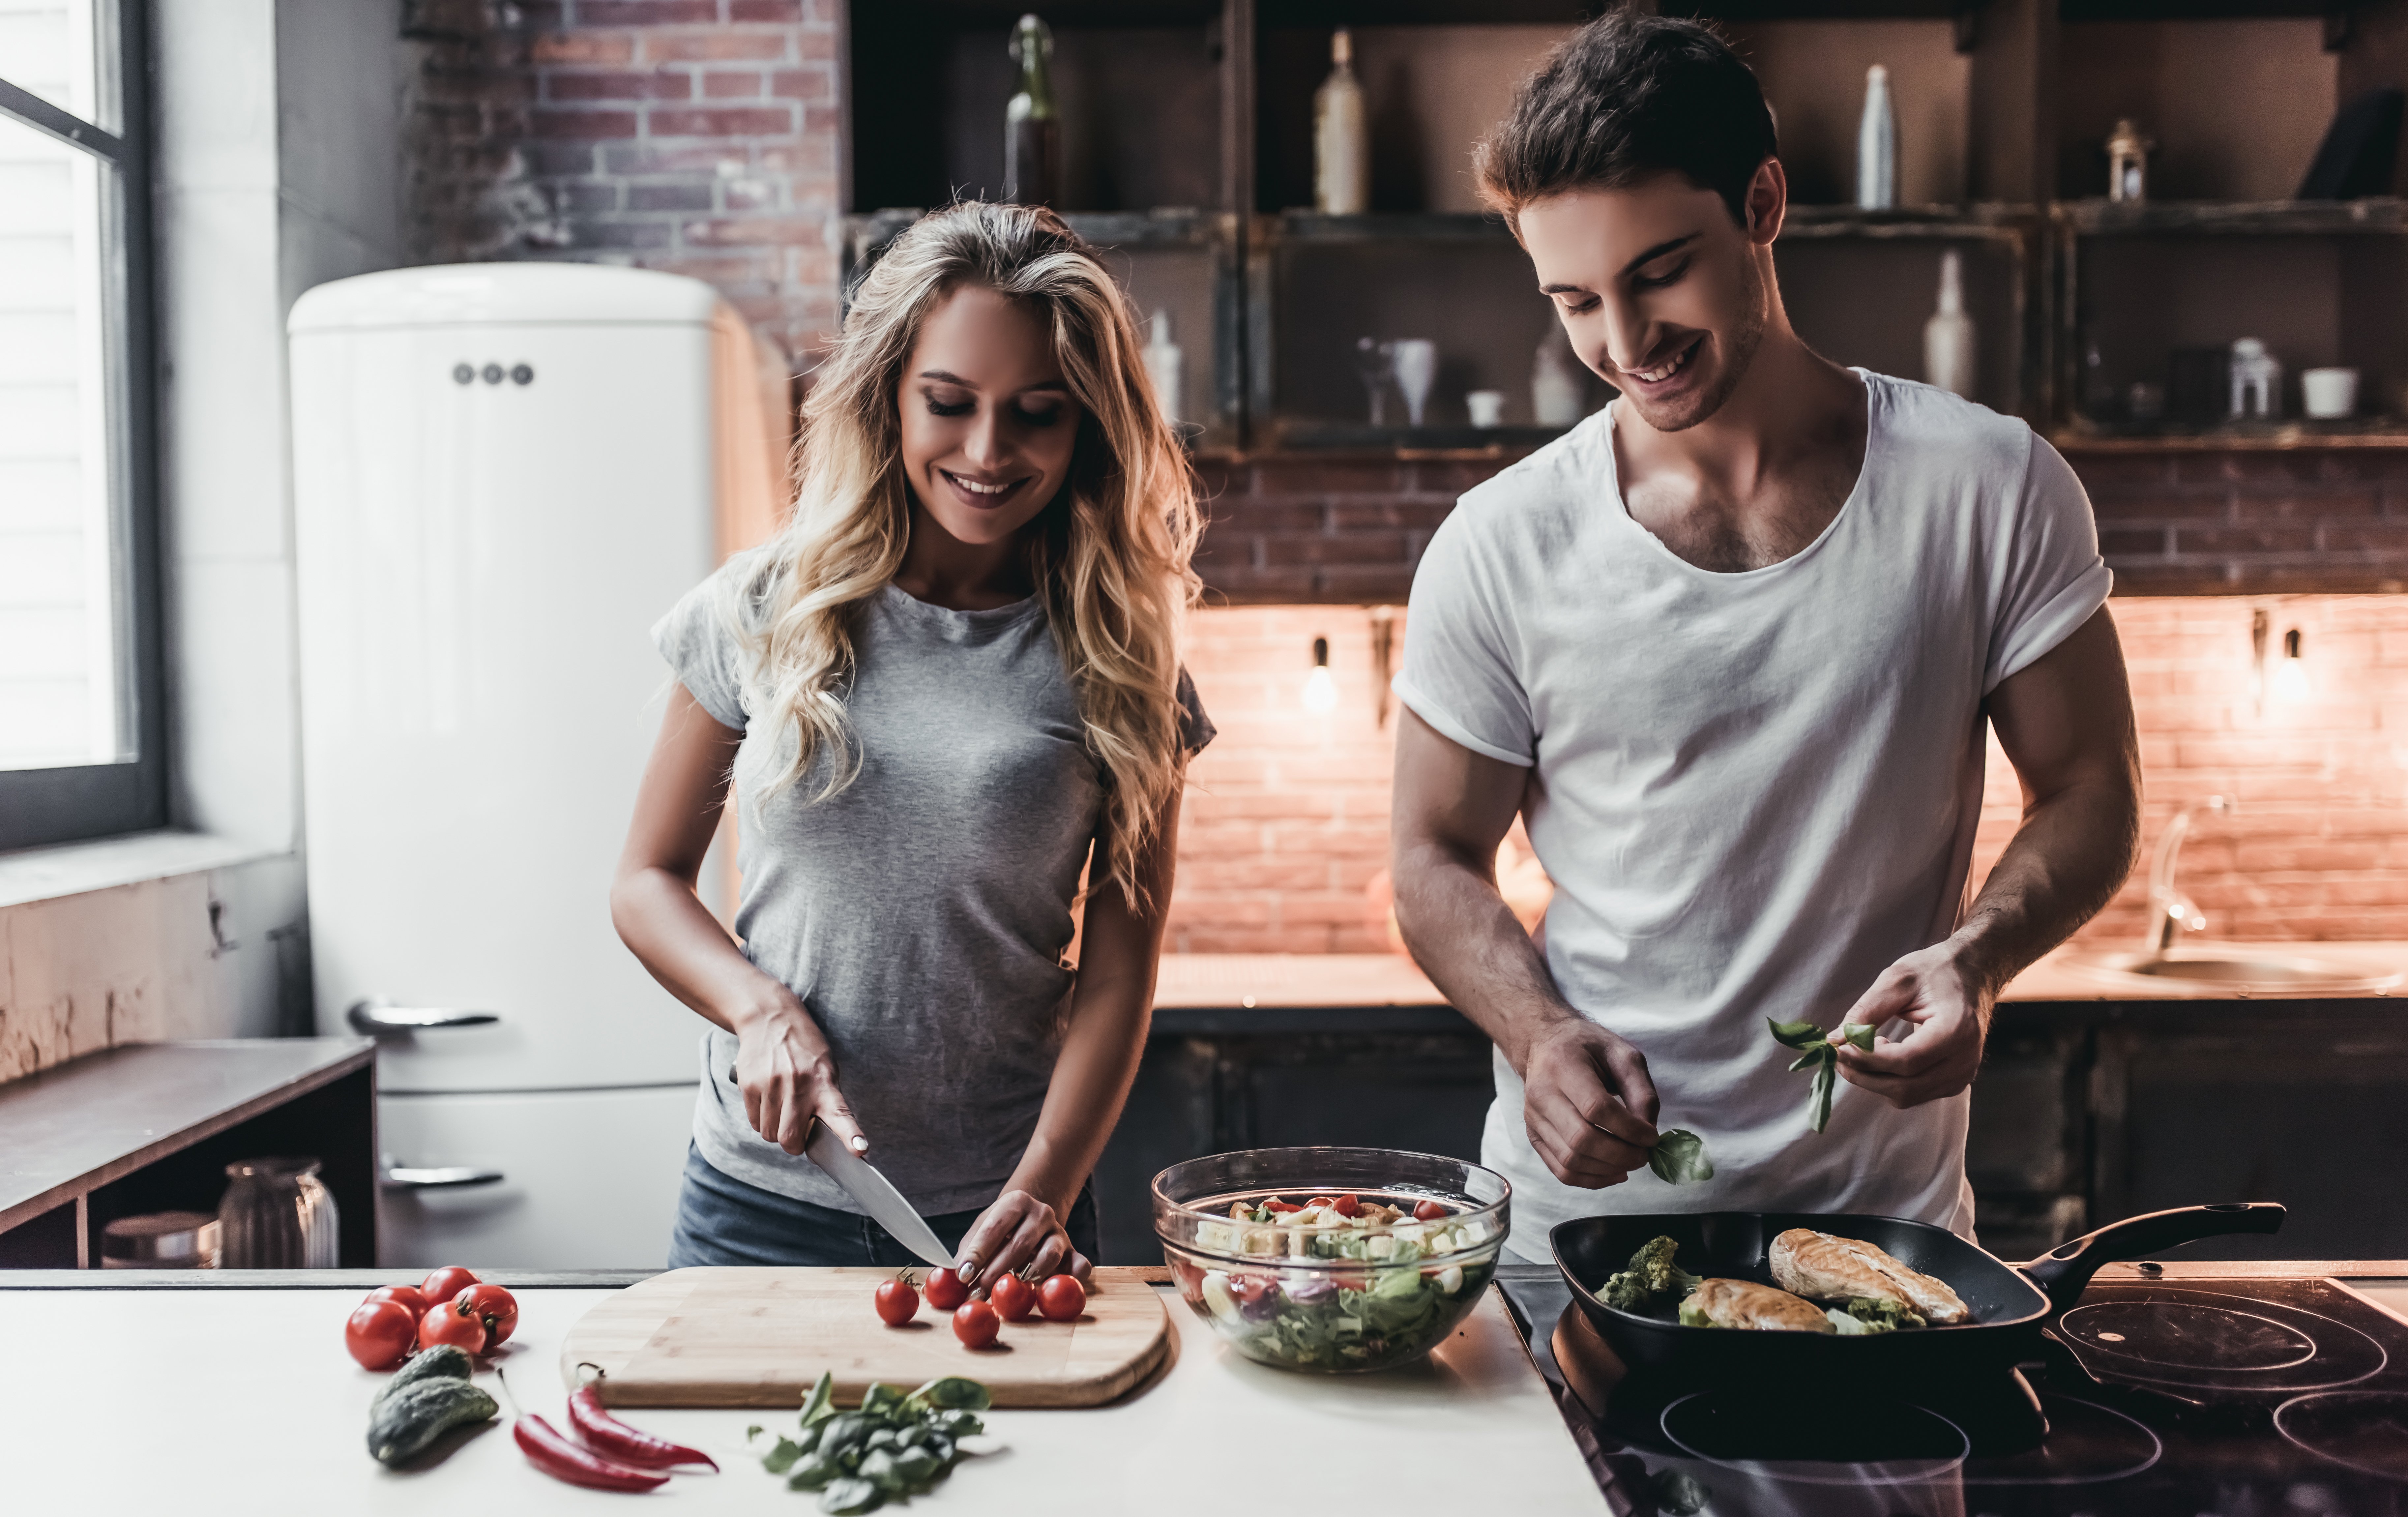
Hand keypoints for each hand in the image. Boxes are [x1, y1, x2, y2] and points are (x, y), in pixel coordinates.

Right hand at [729, 992, 865, 1156]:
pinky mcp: (749, 1085)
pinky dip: (761, 1119)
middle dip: (792, 1145)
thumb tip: (827, 1136)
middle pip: (790, 1138)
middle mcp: (798, 1086)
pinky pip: (754, 1122)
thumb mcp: (826, 1067)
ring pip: (769, 1133)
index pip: (840, 1114)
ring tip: (780, 1108)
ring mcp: (772, 1086)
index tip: (859, 1150)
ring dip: (774, 1130)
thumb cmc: (803, 1048)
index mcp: (824, 1083)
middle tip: (796, 1136)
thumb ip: (827, 1099)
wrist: (770, 1018)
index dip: (850, 1135)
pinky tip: (767, 1100)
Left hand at [953, 1189, 1089, 1293]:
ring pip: (1050, 1254)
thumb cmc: (1000, 1228)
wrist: (1031, 1216)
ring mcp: (1060, 1232)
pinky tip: (1051, 1288)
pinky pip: (1079, 1265)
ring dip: (1029, 1275)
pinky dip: (1070, 1278)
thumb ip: (969, 1251)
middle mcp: (1041, 1213)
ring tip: (1012, 1289)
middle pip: (1020, 1244)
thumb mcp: (981, 1229)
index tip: (963, 1275)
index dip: (977, 1253)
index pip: (994, 1228)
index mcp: (1015, 1202)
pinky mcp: (1073, 1251)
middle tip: (978, 1294)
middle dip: (996, 1273)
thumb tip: (952, 1276)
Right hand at [1519, 1017, 1659, 1187]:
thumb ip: (1641, 1091)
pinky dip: (1592, 1179)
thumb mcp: (1623, 1055)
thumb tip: (1648, 1133)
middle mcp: (1542, 1094)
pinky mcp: (1533, 1136)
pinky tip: (1614, 1173)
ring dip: (1608, 1170)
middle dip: (1621, 1154)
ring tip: (1631, 1162)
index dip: (1629, 1129)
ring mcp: (1533, 1118)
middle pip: (1581, 1139)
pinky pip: (1561, 1171)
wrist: (1545, 1043)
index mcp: (1563, 1066)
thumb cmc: (1588, 1047)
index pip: (1596, 1108)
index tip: (1652, 1136)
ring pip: (1570, 1160)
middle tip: (1644, 1154)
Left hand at [1831, 940, 1992, 1107]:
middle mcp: (1964, 1059)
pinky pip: (1914, 1094)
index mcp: (1956, 1030)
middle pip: (1905, 1087)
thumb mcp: (1897, 979)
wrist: (1972, 975)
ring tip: (1861, 1050)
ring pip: (1907, 1096)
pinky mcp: (1955, 1082)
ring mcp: (1962, 1075)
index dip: (1868, 1059)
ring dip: (1873, 1079)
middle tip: (1839, 1052)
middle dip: (1863, 1074)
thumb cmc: (1935, 971)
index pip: (1906, 1061)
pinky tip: (1883, 1056)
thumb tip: (1836, 1039)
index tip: (1839, 1046)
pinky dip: (1889, 1082)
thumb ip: (1867, 1010)